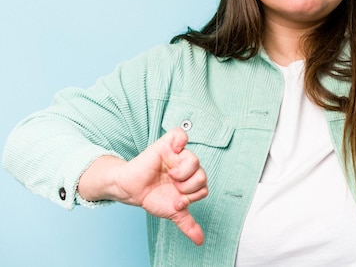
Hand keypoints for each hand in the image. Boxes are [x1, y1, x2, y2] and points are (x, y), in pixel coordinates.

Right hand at [118, 128, 208, 244]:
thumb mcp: (173, 212)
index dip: (192, 197)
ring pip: (194, 160)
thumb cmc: (152, 196)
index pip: (204, 187)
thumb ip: (188, 224)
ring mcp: (177, 155)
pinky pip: (180, 134)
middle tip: (174, 188)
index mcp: (191, 180)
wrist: (131, 190)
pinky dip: (180, 141)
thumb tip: (200, 241)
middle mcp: (187, 167)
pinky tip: (175, 150)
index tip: (177, 201)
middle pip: (202, 174)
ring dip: (182, 174)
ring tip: (169, 176)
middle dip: (187, 188)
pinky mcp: (167, 145)